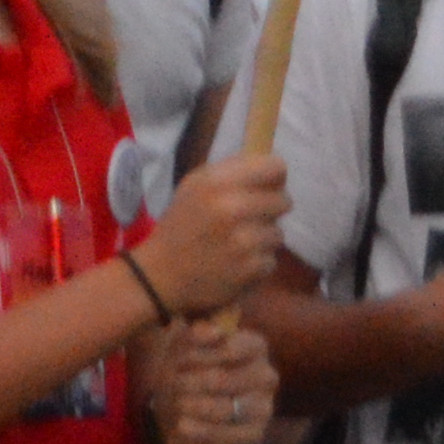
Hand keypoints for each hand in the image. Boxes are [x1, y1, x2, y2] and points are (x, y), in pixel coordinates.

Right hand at [136, 155, 287, 318]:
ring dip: (263, 240)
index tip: (264, 187)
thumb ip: (232, 172)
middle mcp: (232, 207)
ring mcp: (243, 241)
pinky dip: (257, 264)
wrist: (159, 275)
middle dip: (269, 210)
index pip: (274, 167)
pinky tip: (235, 264)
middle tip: (249, 219)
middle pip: (283, 201)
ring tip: (238, 244)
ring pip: (278, 233)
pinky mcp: (250, 269)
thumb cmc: (180, 225)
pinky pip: (271, 260)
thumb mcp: (195, 185)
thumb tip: (274, 168)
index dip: (273, 178)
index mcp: (216, 181)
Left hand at [146, 314, 277, 443]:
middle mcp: (266, 376)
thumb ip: (195, 334)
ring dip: (198, 406)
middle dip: (195, 383)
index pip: (241, 345)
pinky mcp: (254, 435)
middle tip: (176, 383)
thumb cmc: (188, 368)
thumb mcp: (184, 345)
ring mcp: (263, 408)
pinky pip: (230, 437)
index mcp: (255, 347)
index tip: (181, 360)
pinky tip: (184, 426)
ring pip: (229, 409)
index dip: (206, 353)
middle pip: (228, 379)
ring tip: (179, 404)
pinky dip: (203, 431)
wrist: (182, 406)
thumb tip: (211, 331)